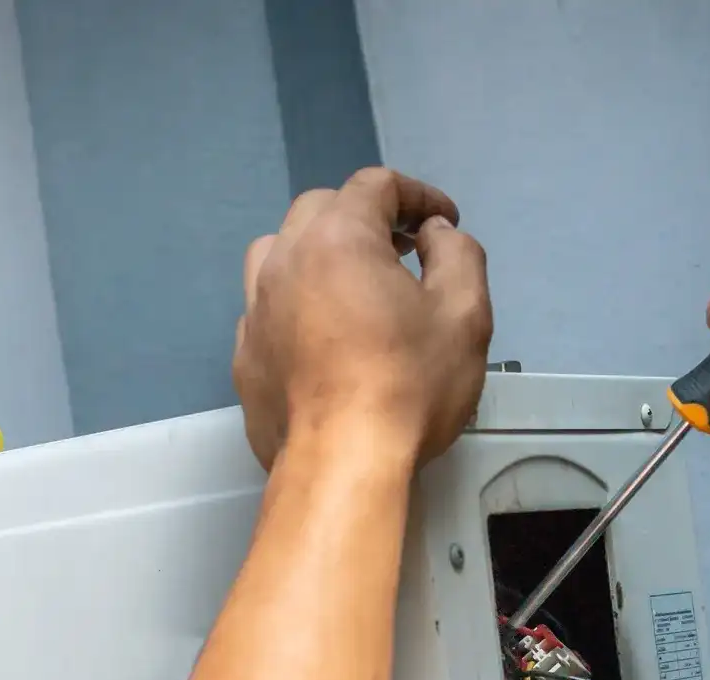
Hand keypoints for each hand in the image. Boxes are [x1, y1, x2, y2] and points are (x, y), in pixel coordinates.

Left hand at [235, 168, 492, 472]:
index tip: (444, 222)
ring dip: (319, 251)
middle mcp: (285, 260)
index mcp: (338, 237)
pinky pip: (266, 306)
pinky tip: (321, 333)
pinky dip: (295, 301)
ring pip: (279, 250)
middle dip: (367, 217)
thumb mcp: (464, 312)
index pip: (377, 185)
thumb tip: (433, 235)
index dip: (418, 195)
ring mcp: (255, 309)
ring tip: (351, 282)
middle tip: (405, 249)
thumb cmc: (408, 385)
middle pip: (322, 208)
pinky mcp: (245, 355)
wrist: (340, 464)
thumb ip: (457, 253)